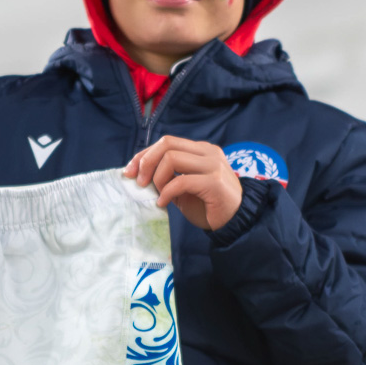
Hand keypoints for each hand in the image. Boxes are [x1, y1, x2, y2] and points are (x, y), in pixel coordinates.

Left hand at [125, 136, 243, 230]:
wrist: (236, 222)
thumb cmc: (209, 206)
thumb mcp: (184, 188)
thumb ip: (168, 176)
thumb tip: (139, 173)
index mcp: (201, 150)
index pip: (166, 142)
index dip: (143, 155)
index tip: (129, 171)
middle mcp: (208, 152)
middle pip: (167, 143)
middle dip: (145, 161)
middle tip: (138, 182)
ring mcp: (213, 165)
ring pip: (171, 158)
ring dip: (157, 178)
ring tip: (158, 195)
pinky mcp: (214, 182)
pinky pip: (181, 181)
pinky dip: (166, 192)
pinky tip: (163, 203)